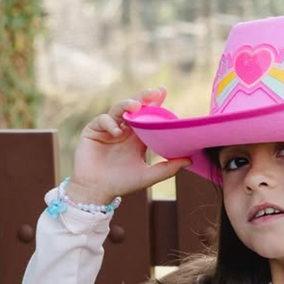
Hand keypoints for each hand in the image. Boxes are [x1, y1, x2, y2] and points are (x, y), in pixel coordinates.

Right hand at [68, 86, 190, 204]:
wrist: (98, 191)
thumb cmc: (122, 184)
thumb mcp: (148, 176)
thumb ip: (168, 168)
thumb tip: (190, 160)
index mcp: (138, 139)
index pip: (148, 118)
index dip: (155, 105)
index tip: (163, 93)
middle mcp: (124, 130)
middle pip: (134, 108)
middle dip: (143, 98)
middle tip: (154, 92)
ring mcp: (109, 129)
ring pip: (118, 109)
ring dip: (127, 104)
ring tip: (136, 106)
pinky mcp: (93, 130)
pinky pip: (103, 120)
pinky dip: (110, 123)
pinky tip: (117, 132)